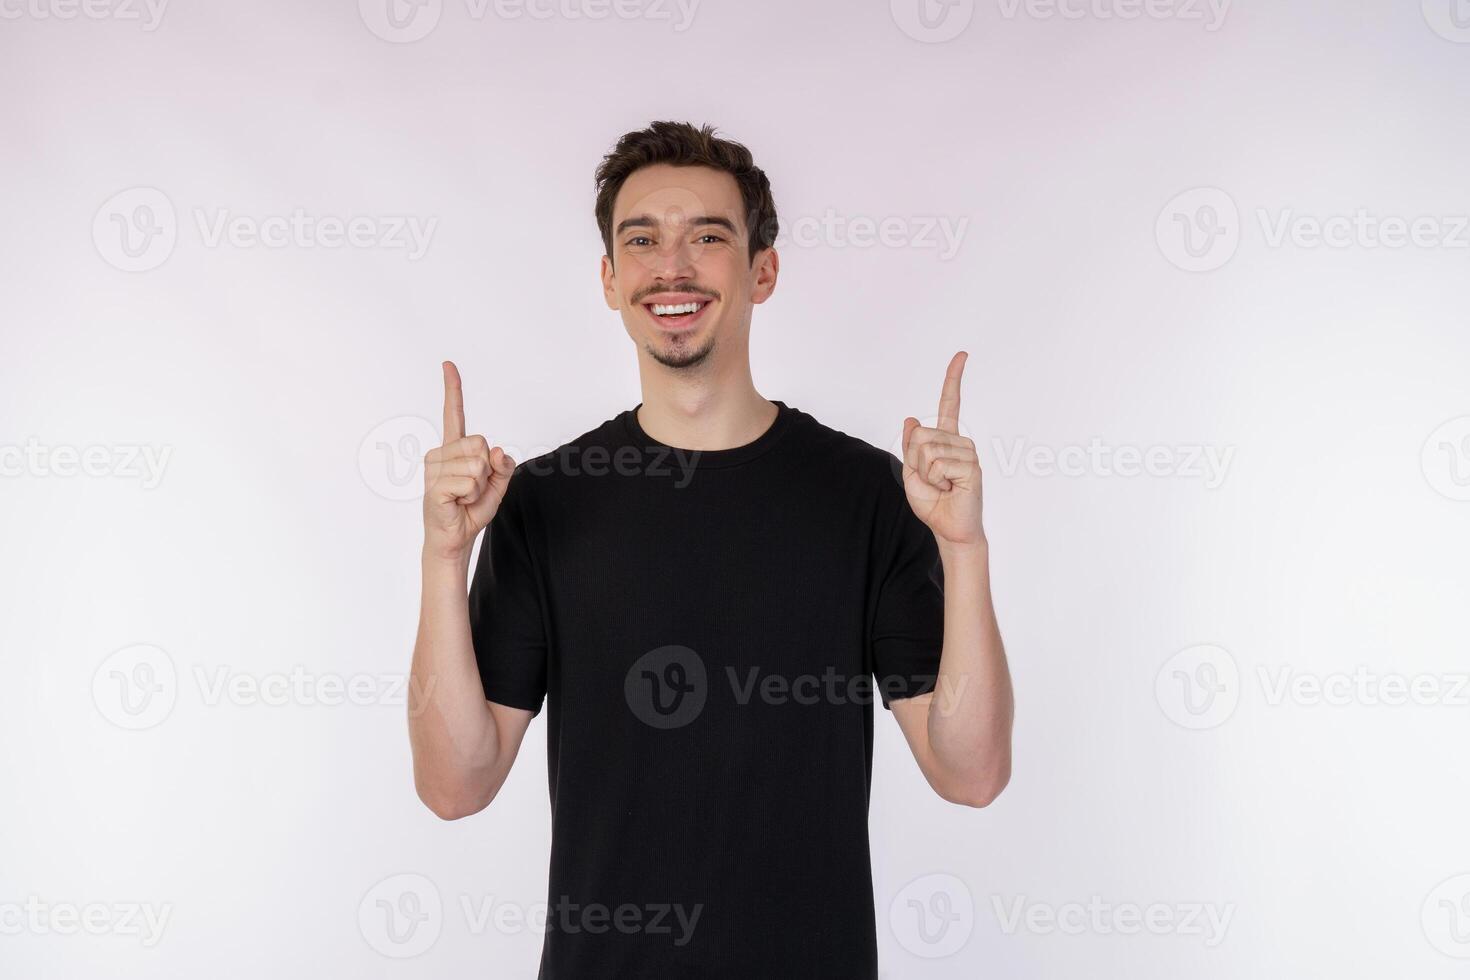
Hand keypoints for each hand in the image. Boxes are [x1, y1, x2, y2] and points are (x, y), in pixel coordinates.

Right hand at [422, 360, 515, 562]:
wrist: (456, 538)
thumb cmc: (471, 509)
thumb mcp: (498, 484)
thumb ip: (502, 464)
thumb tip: (495, 450)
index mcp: (454, 449)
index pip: (454, 414)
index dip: (453, 389)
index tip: (448, 364)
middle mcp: (439, 454)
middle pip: (480, 443)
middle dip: (486, 470)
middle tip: (472, 489)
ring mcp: (434, 470)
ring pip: (477, 465)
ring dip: (480, 486)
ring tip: (464, 497)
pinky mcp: (435, 487)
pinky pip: (471, 483)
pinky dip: (473, 496)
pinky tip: (458, 503)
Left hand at [901, 351, 984, 550]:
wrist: (948, 528)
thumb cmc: (933, 503)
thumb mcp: (912, 473)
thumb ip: (910, 447)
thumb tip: (911, 418)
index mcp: (946, 440)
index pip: (950, 404)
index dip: (953, 379)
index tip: (962, 355)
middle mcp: (960, 442)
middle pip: (920, 435)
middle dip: (915, 461)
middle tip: (933, 481)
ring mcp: (968, 453)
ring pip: (927, 449)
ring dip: (926, 474)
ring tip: (943, 486)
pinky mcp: (972, 466)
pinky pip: (937, 464)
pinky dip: (936, 480)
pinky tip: (950, 489)